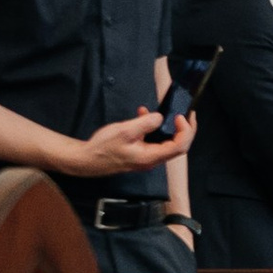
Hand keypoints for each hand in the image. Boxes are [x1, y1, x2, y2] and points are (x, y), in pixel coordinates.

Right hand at [76, 102, 194, 177]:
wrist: (87, 160)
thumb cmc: (102, 149)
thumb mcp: (125, 131)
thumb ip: (145, 124)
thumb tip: (159, 118)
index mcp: (151, 157)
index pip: (179, 146)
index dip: (185, 131)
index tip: (180, 117)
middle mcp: (151, 160)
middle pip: (177, 146)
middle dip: (183, 129)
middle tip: (186, 114)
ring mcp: (146, 157)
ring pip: (165, 142)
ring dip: (166, 126)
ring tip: (163, 112)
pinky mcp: (139, 153)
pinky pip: (152, 140)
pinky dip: (152, 128)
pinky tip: (143, 115)